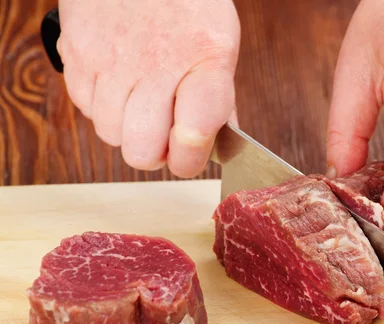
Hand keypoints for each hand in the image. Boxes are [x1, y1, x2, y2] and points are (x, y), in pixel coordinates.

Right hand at [57, 0, 239, 177]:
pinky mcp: (77, 53)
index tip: (190, 157)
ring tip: (139, 100)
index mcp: (204, 61)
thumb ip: (219, 99)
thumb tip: (217, 146)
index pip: (193, 135)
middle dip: (154, 153)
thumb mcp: (219, 45)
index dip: (190, 159)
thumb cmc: (185, 4)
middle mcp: (156, 64)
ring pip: (110, 134)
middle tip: (162, 134)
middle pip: (142, 151)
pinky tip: (117, 82)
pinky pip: (84, 108)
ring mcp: (111, 60)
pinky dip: (101, 105)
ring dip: (126, 129)